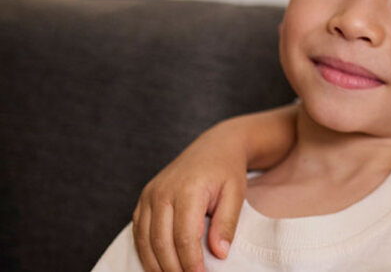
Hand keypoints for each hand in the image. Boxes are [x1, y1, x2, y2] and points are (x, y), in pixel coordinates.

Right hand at [133, 122, 246, 271]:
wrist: (214, 146)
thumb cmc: (227, 171)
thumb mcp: (236, 194)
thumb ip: (227, 223)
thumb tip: (219, 253)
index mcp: (188, 190)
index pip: (185, 237)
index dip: (191, 262)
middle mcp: (163, 191)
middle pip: (161, 241)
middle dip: (173, 268)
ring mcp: (150, 194)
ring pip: (145, 239)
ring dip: (156, 264)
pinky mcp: (144, 198)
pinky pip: (138, 230)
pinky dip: (146, 251)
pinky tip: (158, 264)